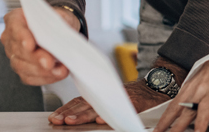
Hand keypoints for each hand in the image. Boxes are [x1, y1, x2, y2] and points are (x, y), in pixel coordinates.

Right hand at [0, 7, 79, 85]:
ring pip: (22, 66)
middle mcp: (11, 37)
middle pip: (18, 50)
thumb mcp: (61, 15)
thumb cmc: (58, 21)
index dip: (22, 37)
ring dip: (42, 71)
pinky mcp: (22, 69)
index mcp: (16, 18)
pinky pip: (28, 77)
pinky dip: (44, 78)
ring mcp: (14, 54)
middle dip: (36, 58)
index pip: (15, 27)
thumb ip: (58, 22)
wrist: (61, 30)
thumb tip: (60, 34)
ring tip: (59, 71)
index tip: (30, 45)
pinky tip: (57, 74)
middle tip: (49, 62)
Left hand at [48, 79, 169, 124]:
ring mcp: (119, 100)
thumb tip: (71, 114)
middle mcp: (106, 96)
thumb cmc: (131, 95)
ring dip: (84, 115)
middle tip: (58, 120)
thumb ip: (93, 104)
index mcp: (99, 95)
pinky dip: (109, 114)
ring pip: (98, 108)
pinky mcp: (133, 104)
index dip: (66, 109)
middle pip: (85, 104)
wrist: (154, 86)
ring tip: (72, 121)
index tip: (54, 117)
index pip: (78, 101)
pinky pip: (119, 110)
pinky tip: (101, 120)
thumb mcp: (109, 96)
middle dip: (70, 113)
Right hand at [154, 58, 208, 131]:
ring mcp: (190, 88)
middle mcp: (200, 90)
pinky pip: (173, 102)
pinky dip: (166, 114)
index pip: (205, 109)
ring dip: (165, 121)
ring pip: (175, 106)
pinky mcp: (185, 87)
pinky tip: (160, 124)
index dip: (200, 122)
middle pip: (187, 111)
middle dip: (178, 126)